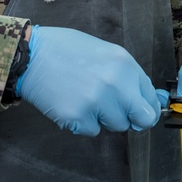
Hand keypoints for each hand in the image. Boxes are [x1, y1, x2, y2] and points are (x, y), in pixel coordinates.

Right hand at [16, 25, 160, 135]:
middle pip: (142, 119)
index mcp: (125, 65)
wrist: (31, 55)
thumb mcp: (105, 53)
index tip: (140, 111)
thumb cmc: (66, 50)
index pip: (150, 98)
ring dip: (104, 118)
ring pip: (116, 126)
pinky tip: (72, 103)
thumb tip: (147, 99)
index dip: (146, 107)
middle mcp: (115, 84)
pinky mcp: (78, 118)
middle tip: (118, 113)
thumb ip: (127, 76)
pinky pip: (92, 130)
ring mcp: (97, 102)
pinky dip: (84, 122)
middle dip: (133, 119)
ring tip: (86, 98)